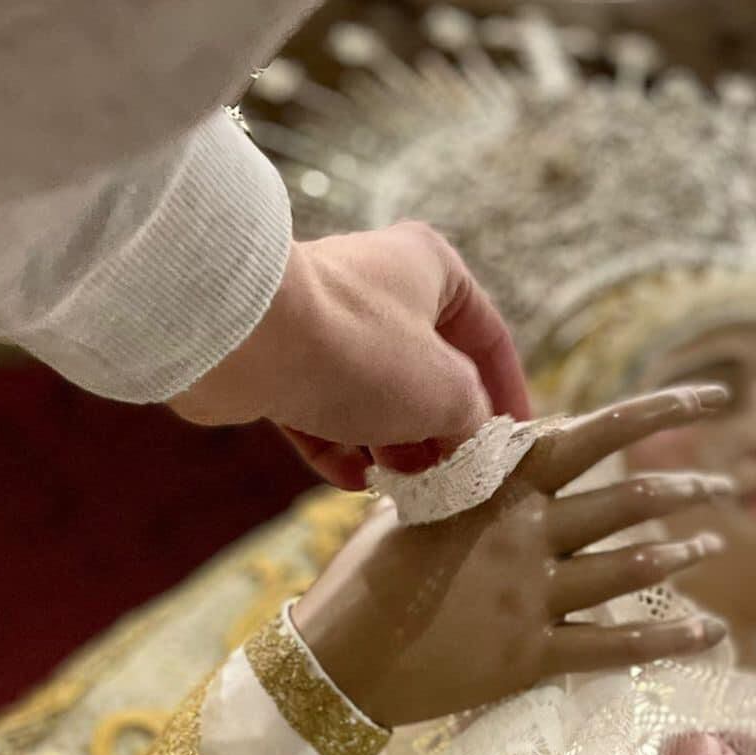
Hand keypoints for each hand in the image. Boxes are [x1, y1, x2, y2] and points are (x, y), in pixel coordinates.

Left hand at [167, 224, 529, 485]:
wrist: (242, 338)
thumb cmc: (359, 349)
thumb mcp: (444, 392)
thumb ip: (471, 418)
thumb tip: (471, 441)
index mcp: (429, 268)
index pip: (487, 335)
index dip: (507, 394)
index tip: (513, 444)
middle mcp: (376, 285)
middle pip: (425, 367)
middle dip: (440, 428)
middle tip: (453, 477)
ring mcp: (322, 321)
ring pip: (370, 392)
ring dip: (390, 443)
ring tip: (406, 486)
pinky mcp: (276, 358)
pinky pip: (318, 409)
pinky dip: (338, 445)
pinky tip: (354, 481)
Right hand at [291, 386, 734, 725]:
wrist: (338, 659)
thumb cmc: (368, 575)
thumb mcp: (418, 503)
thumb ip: (480, 476)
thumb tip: (530, 442)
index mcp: (497, 487)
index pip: (594, 435)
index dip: (659, 412)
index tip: (712, 400)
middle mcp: (525, 536)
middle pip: (629, 502)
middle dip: (686, 490)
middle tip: (722, 487)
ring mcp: (531, 598)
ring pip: (630, 568)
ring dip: (682, 553)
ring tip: (712, 543)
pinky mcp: (529, 657)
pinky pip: (614, 646)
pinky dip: (667, 638)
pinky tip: (707, 630)